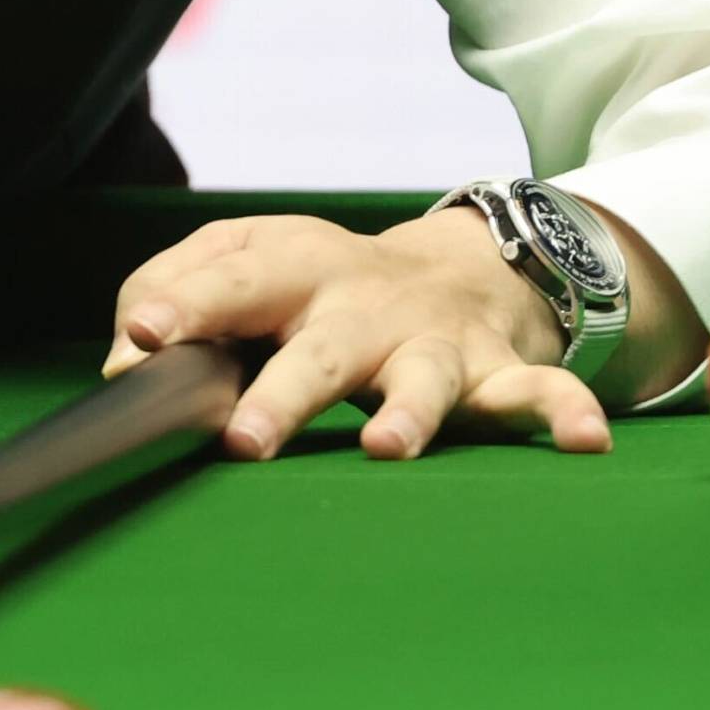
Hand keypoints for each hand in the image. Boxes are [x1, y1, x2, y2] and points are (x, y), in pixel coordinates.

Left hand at [103, 210, 612, 461]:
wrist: (452, 268)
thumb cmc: (316, 283)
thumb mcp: (240, 264)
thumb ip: (170, 297)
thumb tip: (123, 362)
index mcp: (290, 270)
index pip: (228, 280)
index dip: (184, 304)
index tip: (143, 339)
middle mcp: (361, 306)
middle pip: (317, 350)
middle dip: (284, 393)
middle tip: (243, 438)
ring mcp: (431, 342)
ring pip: (423, 379)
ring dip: (408, 413)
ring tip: (388, 445)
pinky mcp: (493, 374)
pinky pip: (538, 394)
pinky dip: (564, 414)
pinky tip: (587, 441)